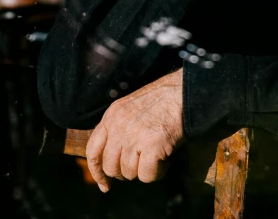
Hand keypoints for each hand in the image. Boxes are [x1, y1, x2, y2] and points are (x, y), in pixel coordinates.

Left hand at [86, 70, 183, 191]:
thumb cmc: (162, 100)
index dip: (97, 171)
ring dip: (144, 169)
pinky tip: (165, 159)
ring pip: (129, 174)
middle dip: (125, 171)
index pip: (93, 150)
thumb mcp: (130, 108)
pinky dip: (158, 172)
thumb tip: (113, 160)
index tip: (105, 185)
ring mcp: (133, 137)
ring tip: (158, 154)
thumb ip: (118, 128)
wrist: (183, 92)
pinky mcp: (151, 146)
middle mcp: (118, 126)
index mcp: (111, 115)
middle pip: (111, 167)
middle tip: (142, 163)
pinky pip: (146, 176)